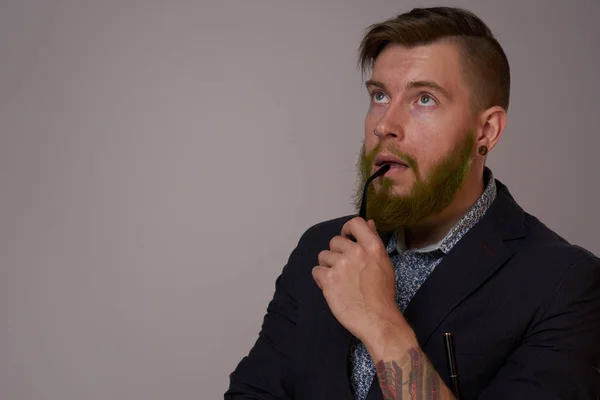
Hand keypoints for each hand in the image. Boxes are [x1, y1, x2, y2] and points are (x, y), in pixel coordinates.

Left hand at [312, 217, 408, 347]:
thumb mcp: (384, 263)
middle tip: (346, 269)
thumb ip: (373, 242)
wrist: (377, 319)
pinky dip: (321, 279)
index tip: (347, 238)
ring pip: (323, 256)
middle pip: (335, 241)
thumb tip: (369, 223)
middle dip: (337, 253)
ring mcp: (340, 265)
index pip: (355, 223)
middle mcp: (355, 252)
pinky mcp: (328, 279)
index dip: (347, 229)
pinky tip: (333, 288)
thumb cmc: (382, 294)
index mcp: (372, 246)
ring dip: (328, 267)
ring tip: (340, 281)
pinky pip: (316, 271)